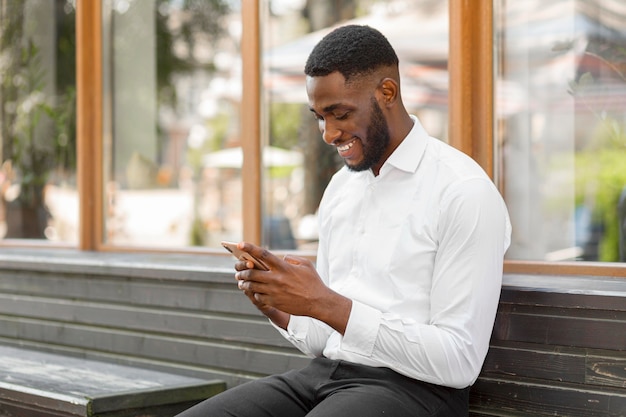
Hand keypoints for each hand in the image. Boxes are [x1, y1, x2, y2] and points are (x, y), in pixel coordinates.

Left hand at [233, 242, 350, 333]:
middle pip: (252, 273)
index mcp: (283, 267)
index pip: (263, 254)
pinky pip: (258, 296)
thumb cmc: (313, 282)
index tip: (240, 244)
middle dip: (242, 271)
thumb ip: (291, 258)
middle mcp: (276, 278)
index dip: (250, 248)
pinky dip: (254, 293)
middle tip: (238, 271)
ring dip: (244, 283)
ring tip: (241, 282)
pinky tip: (254, 292)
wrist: (318, 302)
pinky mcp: (274, 302)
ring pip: (252, 286)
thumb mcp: (305, 265)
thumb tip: (281, 258)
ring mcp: (274, 291)